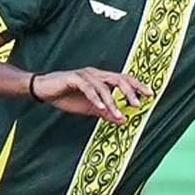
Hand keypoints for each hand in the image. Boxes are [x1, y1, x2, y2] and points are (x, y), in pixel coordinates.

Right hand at [30, 68, 151, 123]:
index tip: (150, 95)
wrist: (44, 90)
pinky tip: (101, 109)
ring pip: (104, 86)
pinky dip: (96, 99)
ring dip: (112, 101)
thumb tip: (124, 120)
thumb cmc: (67, 96)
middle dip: (130, 91)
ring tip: (119, 114)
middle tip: (137, 104)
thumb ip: (107, 113)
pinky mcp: (74, 78)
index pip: (123, 79)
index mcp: (102, 78)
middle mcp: (96, 73)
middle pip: (118, 78)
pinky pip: (88, 88)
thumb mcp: (90, 108)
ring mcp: (85, 75)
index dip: (137, 86)